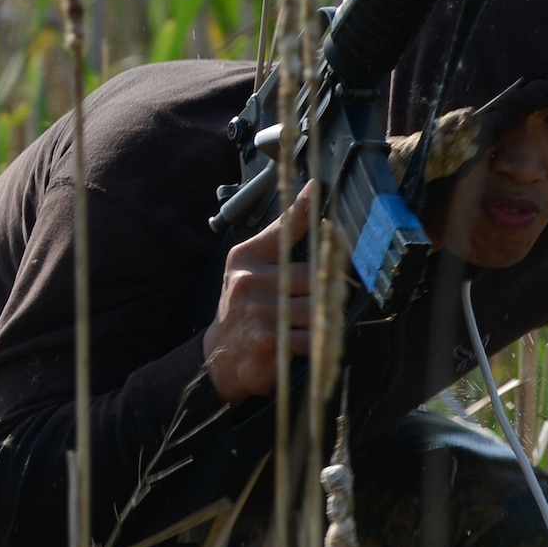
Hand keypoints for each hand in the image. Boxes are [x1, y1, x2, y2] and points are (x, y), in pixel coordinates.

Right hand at [201, 185, 314, 405]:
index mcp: (246, 257)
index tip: (317, 188)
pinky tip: (305, 344)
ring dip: (323, 319)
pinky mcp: (267, 338)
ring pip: (316, 307)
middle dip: (326, 291)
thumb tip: (310, 195)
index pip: (281, 230)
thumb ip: (280, 237)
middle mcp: (249, 280)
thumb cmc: (243, 309)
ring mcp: (257, 309)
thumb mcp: (251, 269)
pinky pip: (310, 336)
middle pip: (312, 276)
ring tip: (314, 325)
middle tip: (326, 302)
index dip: (302, 211)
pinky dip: (315, 343)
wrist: (220, 358)